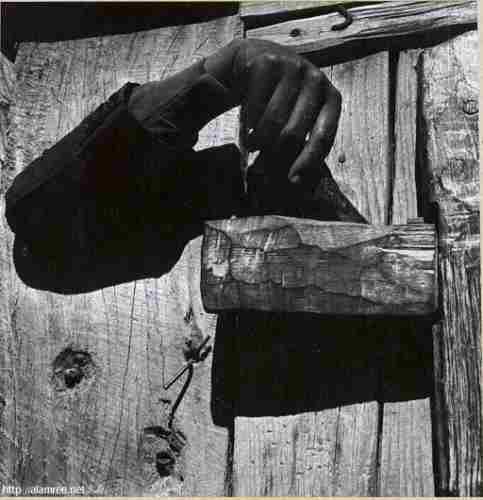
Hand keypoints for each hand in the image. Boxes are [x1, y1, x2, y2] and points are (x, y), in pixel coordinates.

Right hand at [205, 39, 341, 183]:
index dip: (307, 162)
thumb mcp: (297, 119)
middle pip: (293, 133)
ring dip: (258, 142)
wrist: (255, 60)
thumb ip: (302, 145)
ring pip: (273, 120)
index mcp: (331, 98)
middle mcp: (317, 79)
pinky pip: (255, 104)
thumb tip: (298, 184)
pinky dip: (248, 122)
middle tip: (262, 170)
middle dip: (275, 157)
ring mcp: (293, 67)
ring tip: (251, 147)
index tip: (292, 182)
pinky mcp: (268, 61)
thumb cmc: (280, 99)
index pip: (323, 136)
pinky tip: (246, 129)